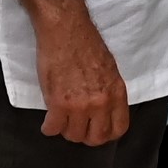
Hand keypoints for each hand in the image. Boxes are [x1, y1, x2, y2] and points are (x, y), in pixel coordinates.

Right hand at [33, 6, 128, 145]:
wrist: (66, 30)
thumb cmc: (86, 44)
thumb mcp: (110, 70)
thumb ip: (109, 93)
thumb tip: (104, 111)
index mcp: (116, 94)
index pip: (118, 129)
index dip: (106, 134)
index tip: (97, 130)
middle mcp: (101, 103)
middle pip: (95, 138)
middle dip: (85, 136)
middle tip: (77, 127)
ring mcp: (80, 105)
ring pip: (73, 135)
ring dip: (66, 130)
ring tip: (61, 120)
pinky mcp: (58, 103)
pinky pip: (53, 128)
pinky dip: (49, 128)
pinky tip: (48, 122)